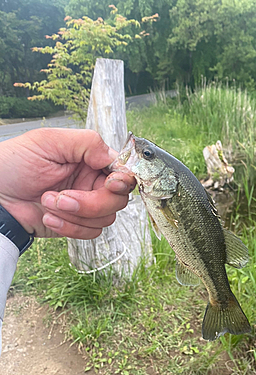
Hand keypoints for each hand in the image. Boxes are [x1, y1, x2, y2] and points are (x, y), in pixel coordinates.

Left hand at [0, 128, 134, 238]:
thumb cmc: (13, 164)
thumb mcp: (48, 142)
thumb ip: (87, 143)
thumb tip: (114, 158)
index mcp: (90, 159)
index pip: (122, 171)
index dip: (122, 180)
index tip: (111, 184)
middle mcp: (91, 182)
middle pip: (118, 200)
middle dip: (92, 202)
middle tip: (64, 197)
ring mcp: (85, 206)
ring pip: (105, 218)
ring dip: (76, 215)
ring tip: (48, 203)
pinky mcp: (76, 224)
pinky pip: (90, 233)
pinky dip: (69, 227)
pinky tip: (49, 217)